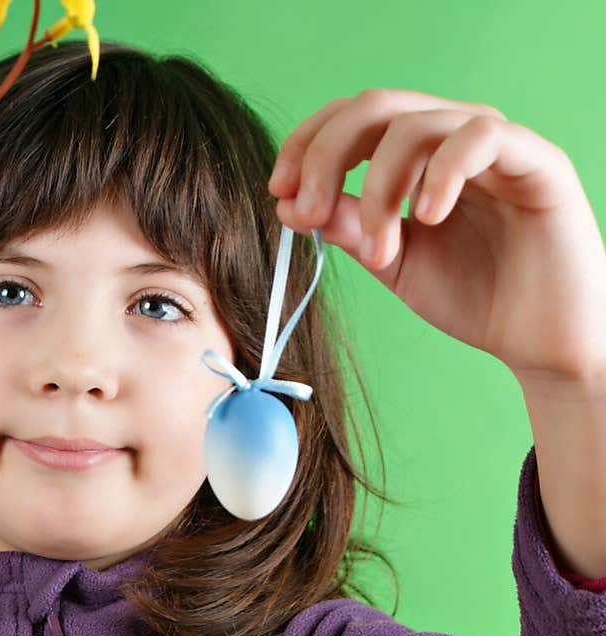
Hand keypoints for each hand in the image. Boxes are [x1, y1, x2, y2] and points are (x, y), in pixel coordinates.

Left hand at [269, 89, 605, 389]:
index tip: (278, 191)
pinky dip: (441, 172)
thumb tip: (294, 205)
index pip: (354, 122)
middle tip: (304, 211)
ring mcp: (495, 145)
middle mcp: (452, 139)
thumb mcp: (398, 266)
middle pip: (377, 107)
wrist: (542, 341)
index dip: (309, 145)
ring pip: (419, 123)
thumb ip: (353, 230)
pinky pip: (479, 137)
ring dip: (380, 186)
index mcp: (418, 158)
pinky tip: (426, 217)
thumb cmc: (479, 299)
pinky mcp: (535, 161)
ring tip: (381, 249)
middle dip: (327, 156)